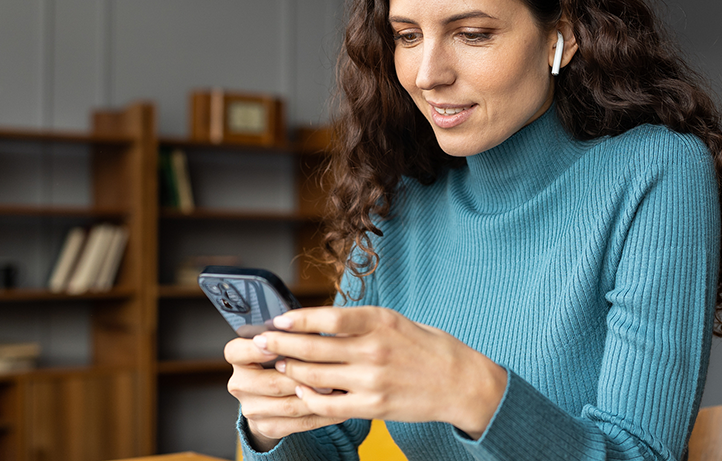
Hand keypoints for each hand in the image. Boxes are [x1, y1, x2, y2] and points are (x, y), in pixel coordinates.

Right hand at [224, 332, 345, 450]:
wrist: (271, 398)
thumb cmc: (281, 360)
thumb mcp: (281, 345)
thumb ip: (291, 337)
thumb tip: (315, 332)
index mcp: (239, 359)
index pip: (236, 352)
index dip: (254, 349)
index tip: (273, 345)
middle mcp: (240, 384)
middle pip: (271, 382)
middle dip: (303, 377)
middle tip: (330, 370)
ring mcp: (252, 409)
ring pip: (288, 405)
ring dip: (317, 397)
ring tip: (341, 387)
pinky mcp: (268, 427)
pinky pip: (300, 423)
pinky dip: (323, 414)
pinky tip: (341, 406)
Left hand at [253, 306, 507, 438]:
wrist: (461, 382)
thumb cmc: (429, 348)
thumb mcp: (398, 322)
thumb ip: (362, 322)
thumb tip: (323, 320)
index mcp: (380, 321)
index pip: (328, 316)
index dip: (297, 319)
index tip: (277, 320)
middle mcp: (374, 349)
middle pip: (314, 347)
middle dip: (282, 345)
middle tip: (260, 343)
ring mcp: (372, 380)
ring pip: (317, 375)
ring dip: (291, 370)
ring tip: (277, 365)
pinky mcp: (373, 405)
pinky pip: (330, 403)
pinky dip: (310, 397)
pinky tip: (301, 390)